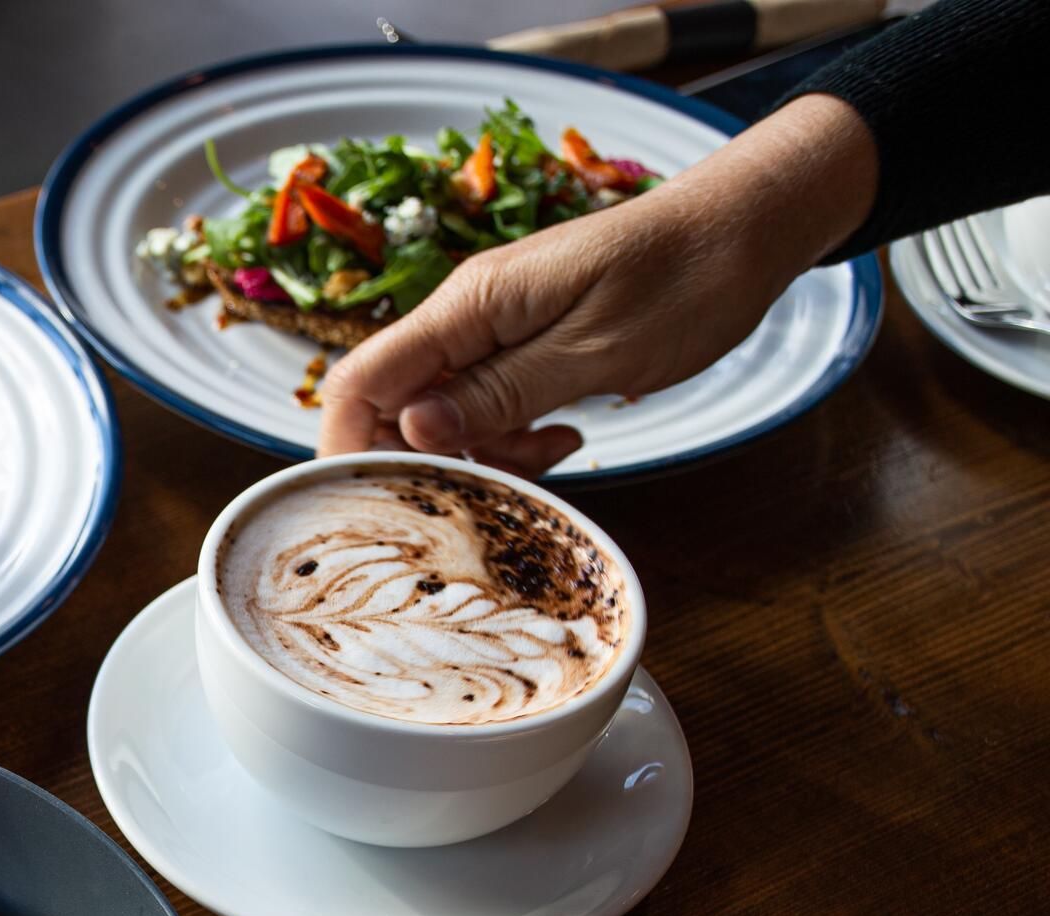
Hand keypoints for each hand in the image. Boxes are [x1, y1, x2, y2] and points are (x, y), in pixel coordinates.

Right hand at [315, 94, 878, 473]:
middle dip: (419, 460)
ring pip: (440, 414)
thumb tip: (415, 433)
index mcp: (470, 306)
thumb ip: (501, 393)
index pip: (362, 382)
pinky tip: (563, 437)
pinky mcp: (522, 344)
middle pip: (390, 403)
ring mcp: (492, 329)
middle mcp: (467, 315)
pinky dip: (512, 437)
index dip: (348, 448)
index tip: (369, 507)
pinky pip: (484, 406)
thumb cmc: (685, 278)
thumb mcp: (597, 351)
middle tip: (479, 496)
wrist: (746, 229)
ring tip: (549, 456)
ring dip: (479, 453)